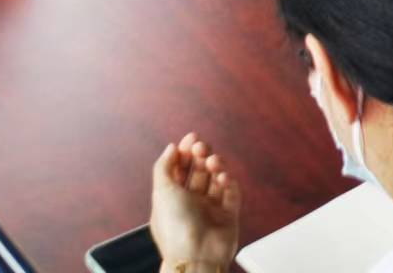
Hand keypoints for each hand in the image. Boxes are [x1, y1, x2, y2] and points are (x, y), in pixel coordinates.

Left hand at [150, 133, 239, 269]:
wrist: (197, 255)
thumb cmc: (176, 228)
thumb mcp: (161, 191)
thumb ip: (164, 166)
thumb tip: (170, 148)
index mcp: (172, 198)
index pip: (179, 169)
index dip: (185, 152)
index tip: (190, 138)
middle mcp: (191, 202)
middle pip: (198, 170)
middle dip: (201, 155)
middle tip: (202, 146)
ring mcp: (210, 208)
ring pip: (216, 178)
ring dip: (215, 165)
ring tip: (213, 162)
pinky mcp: (228, 213)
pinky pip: (231, 191)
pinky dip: (228, 181)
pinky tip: (224, 178)